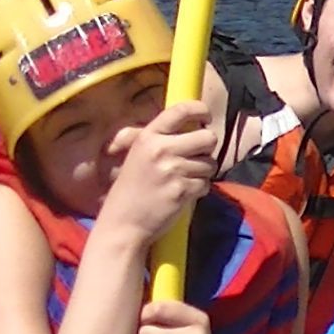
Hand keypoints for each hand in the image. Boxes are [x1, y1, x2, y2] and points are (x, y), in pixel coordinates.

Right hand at [99, 100, 216, 244]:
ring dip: (203, 172)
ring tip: (183, 180)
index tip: (206, 116)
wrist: (122, 223)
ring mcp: (173, 170)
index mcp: (148, 137)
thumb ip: (159, 138)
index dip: (200, 110)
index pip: (181, 110)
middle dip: (207, 148)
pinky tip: (182, 194)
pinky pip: (206, 184)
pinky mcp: (182, 190)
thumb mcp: (137, 155)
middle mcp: (161, 149)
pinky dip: (199, 190)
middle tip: (195, 157)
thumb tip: (191, 121)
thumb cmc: (131, 189)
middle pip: (208, 138)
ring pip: (210, 163)